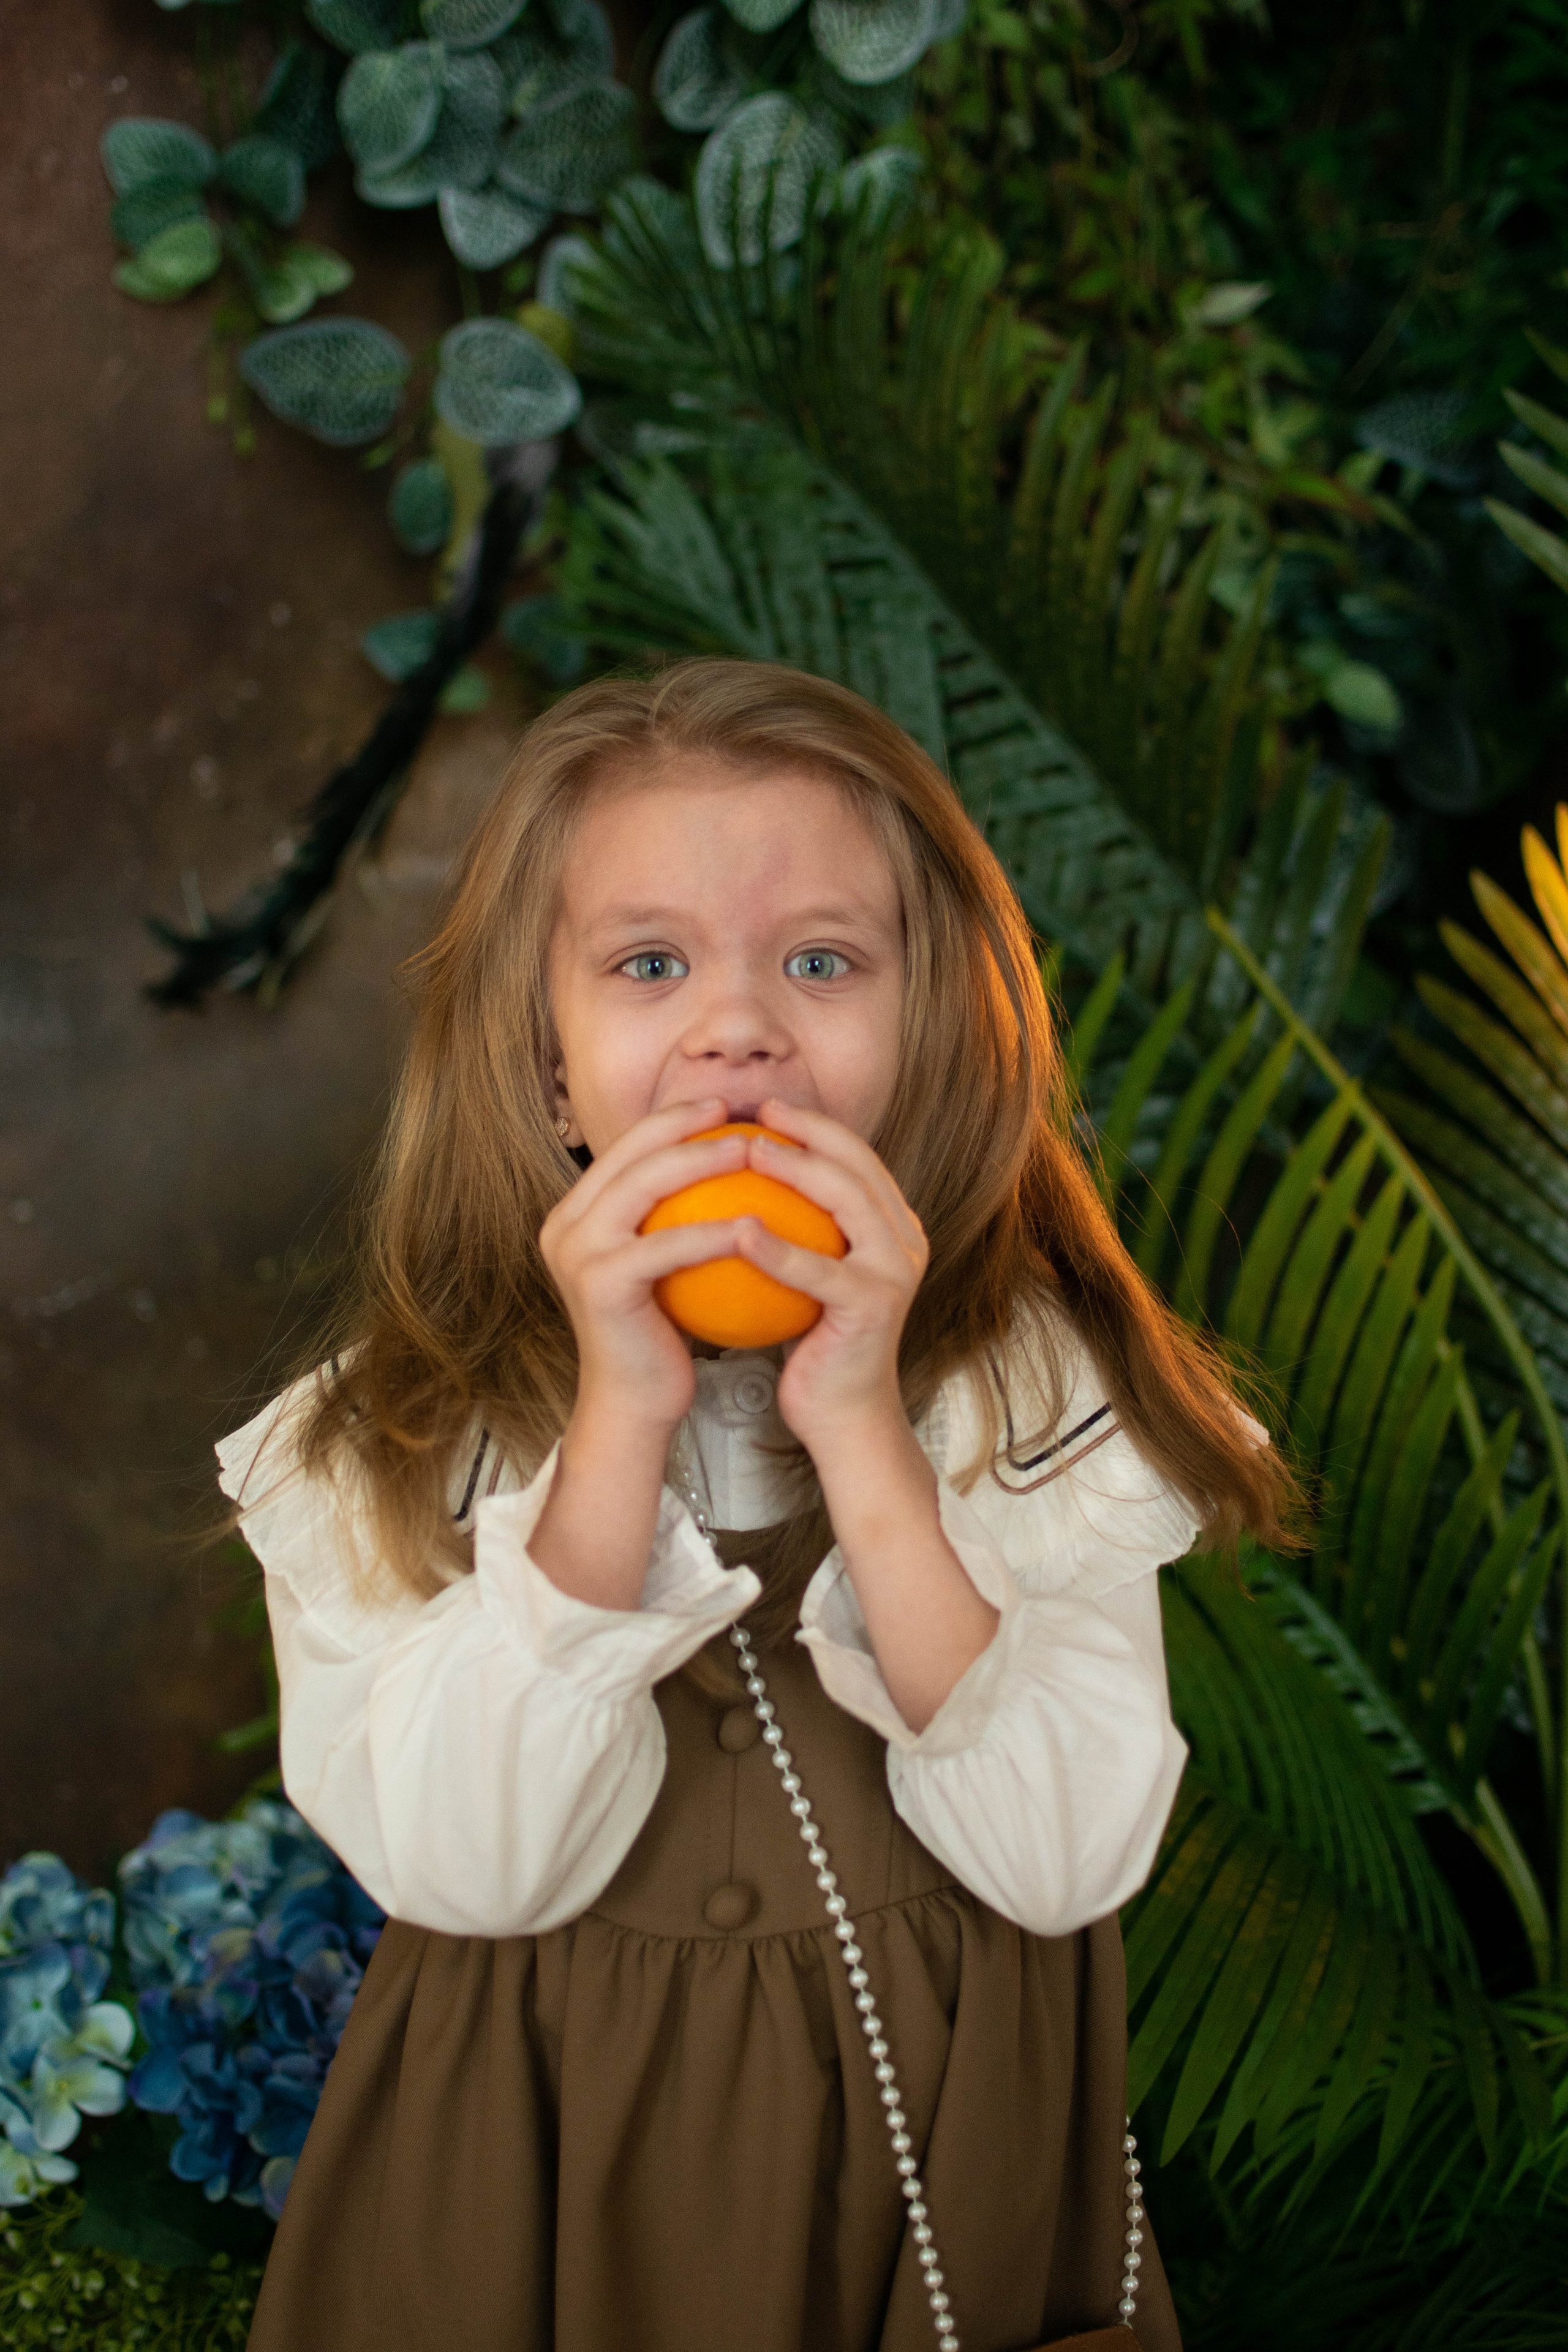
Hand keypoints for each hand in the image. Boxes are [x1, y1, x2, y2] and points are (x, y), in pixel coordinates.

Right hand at [538, 1098, 750, 1436]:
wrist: (633, 1402)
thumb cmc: (659, 1334)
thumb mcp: (659, 1264)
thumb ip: (669, 1217)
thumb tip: (720, 1163)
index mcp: (574, 1215)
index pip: (625, 1149)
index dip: (672, 1118)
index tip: (722, 1107)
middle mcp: (564, 1226)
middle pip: (630, 1154)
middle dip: (685, 1125)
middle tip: (739, 1117)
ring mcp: (577, 1253)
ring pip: (642, 1185)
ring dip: (701, 1161)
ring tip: (751, 1151)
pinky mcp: (599, 1284)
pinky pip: (665, 1245)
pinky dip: (711, 1231)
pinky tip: (754, 1221)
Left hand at [734, 1098, 929, 1463]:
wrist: (843, 1414)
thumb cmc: (813, 1344)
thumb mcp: (808, 1276)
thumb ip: (799, 1229)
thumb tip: (744, 1178)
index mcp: (893, 1228)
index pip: (857, 1159)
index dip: (814, 1125)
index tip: (765, 1108)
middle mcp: (905, 1243)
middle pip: (859, 1167)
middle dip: (810, 1131)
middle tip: (756, 1114)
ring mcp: (895, 1273)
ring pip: (850, 1202)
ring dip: (798, 1171)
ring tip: (749, 1151)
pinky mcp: (874, 1307)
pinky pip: (820, 1270)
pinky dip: (780, 1248)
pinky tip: (739, 1230)